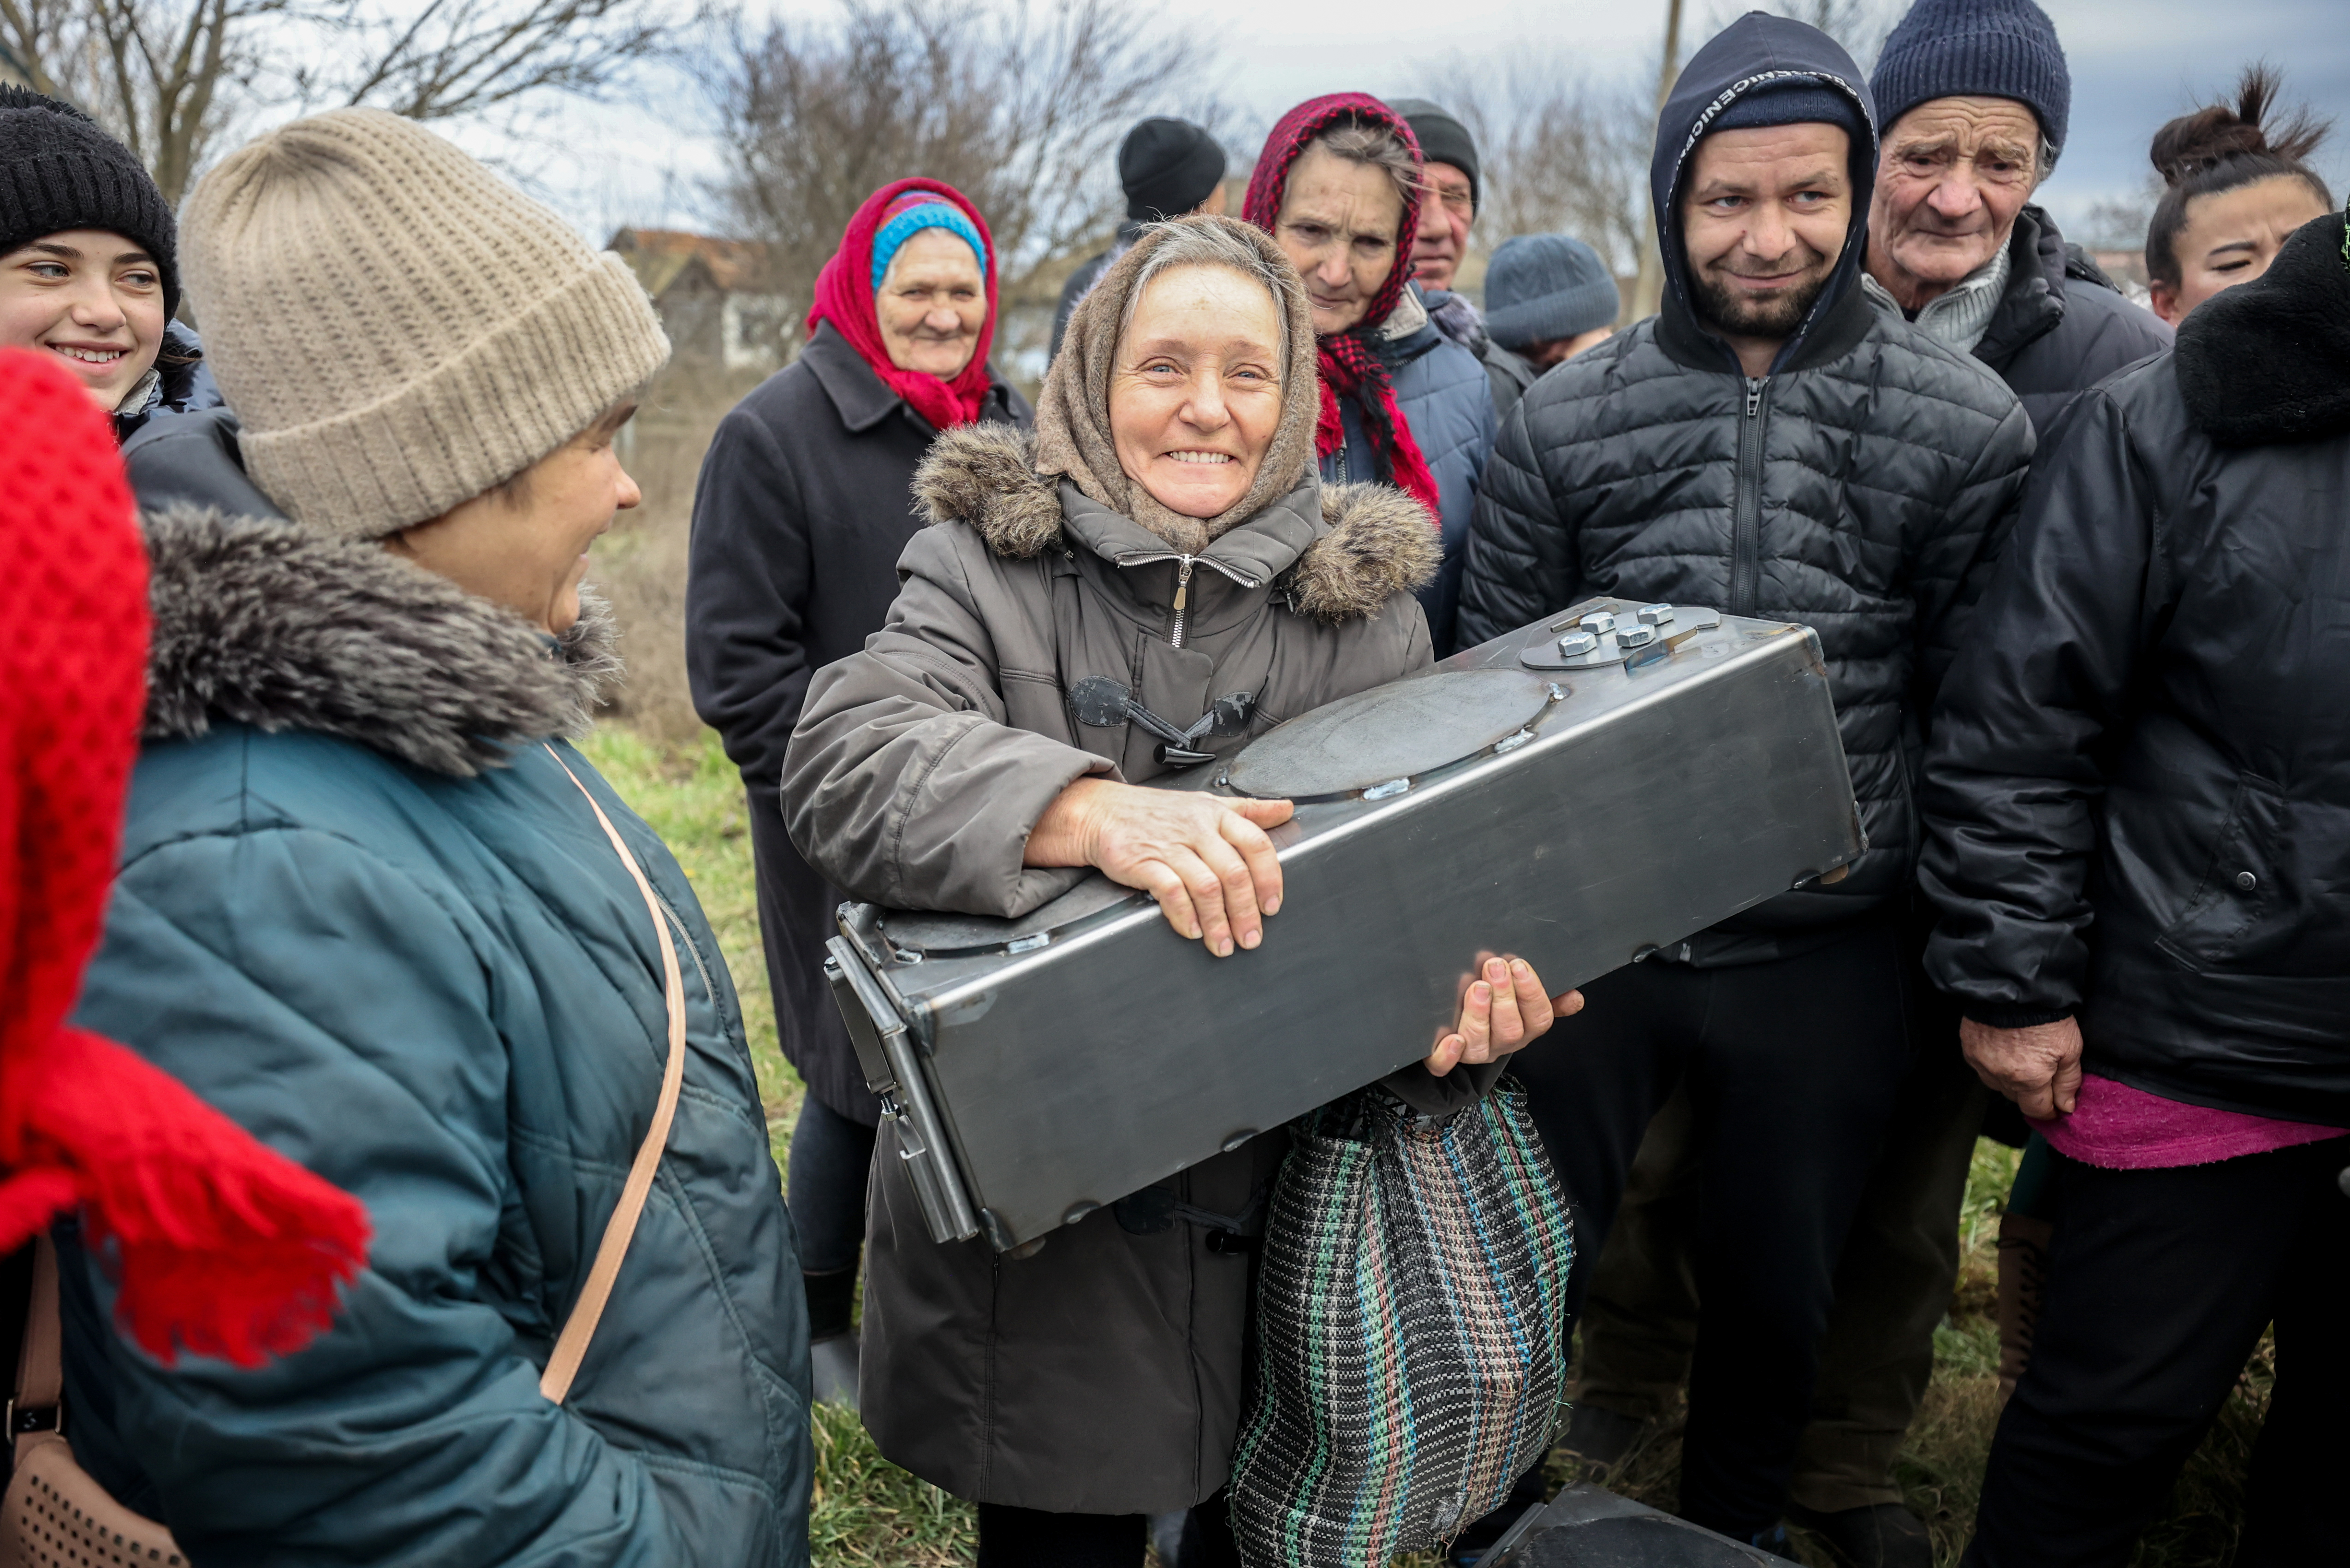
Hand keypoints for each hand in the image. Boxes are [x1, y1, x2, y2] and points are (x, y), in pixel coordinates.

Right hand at [1025, 777, 1293, 955]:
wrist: (1102, 812)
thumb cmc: (1156, 813)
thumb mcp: (1206, 804)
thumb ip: (1249, 811)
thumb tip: (1287, 810)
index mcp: (1216, 815)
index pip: (1256, 844)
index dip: (1269, 878)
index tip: (1272, 905)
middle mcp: (1197, 829)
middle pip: (1234, 873)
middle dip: (1246, 911)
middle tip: (1250, 937)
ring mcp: (1170, 845)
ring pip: (1206, 886)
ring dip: (1218, 921)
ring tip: (1223, 945)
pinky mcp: (1144, 862)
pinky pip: (1171, 891)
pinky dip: (1184, 915)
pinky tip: (1191, 931)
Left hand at [1428, 953, 1583, 1076]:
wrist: (1450, 1029)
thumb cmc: (1493, 1003)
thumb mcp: (1523, 999)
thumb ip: (1549, 998)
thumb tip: (1576, 998)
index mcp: (1523, 1028)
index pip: (1538, 1019)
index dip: (1531, 993)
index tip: (1519, 965)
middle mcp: (1500, 1044)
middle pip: (1510, 1031)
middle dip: (1504, 997)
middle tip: (1494, 966)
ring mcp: (1473, 1053)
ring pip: (1479, 1045)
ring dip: (1479, 1015)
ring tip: (1476, 987)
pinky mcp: (1442, 1059)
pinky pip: (1444, 1065)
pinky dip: (1448, 1054)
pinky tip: (1451, 1039)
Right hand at [1960, 1016, 2082, 1119]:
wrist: (2014, 986)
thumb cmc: (2046, 1016)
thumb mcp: (2070, 1048)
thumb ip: (2068, 1081)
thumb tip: (2065, 1107)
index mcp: (2028, 1080)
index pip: (2037, 1110)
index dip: (2049, 1110)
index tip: (2056, 1104)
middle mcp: (2001, 1077)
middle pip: (2016, 1098)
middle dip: (2030, 1093)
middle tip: (2041, 1075)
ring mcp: (1982, 1064)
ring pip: (1997, 1084)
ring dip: (2010, 1079)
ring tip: (2020, 1059)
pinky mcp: (1969, 1050)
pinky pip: (1982, 1068)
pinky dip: (1993, 1064)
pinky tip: (2002, 1050)